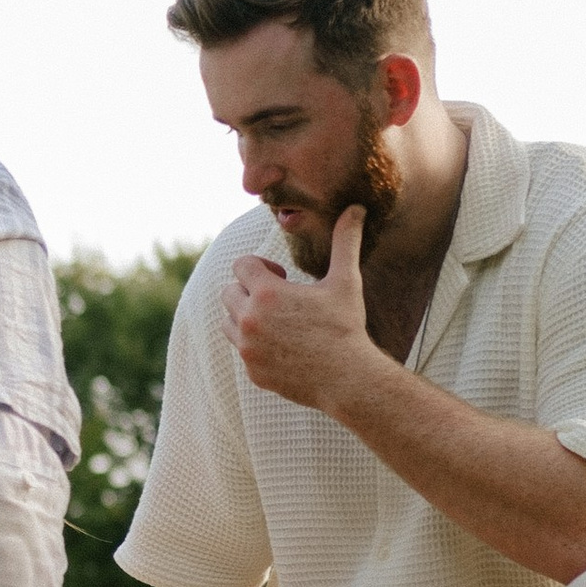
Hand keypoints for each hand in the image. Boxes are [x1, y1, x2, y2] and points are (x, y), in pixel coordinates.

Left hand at [223, 205, 381, 415]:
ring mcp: (248, 348)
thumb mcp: (346, 282)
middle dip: (250, 290)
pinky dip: (255, 344)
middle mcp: (249, 319)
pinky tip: (284, 346)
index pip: (241, 264)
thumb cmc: (346, 327)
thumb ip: (345, 242)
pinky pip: (242, 349)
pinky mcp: (252, 371)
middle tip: (280, 298)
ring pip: (229, 321)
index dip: (260, 266)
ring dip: (247, 315)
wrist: (348, 379)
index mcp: (266, 293)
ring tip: (278, 320)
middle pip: (229, 291)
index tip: (282, 276)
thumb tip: (356, 207)